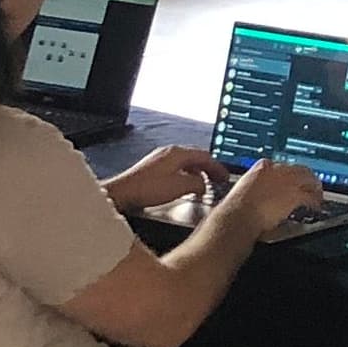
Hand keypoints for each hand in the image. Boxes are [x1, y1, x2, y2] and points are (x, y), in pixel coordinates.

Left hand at [103, 144, 224, 210]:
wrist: (122, 193)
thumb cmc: (146, 188)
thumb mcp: (180, 187)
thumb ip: (198, 184)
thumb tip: (204, 185)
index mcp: (178, 153)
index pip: (205, 156)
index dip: (218, 167)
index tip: (225, 176)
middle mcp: (169, 152)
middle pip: (196, 157)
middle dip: (209, 169)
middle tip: (217, 179)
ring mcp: (160, 159)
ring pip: (185, 163)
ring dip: (197, 174)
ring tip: (203, 186)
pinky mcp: (152, 169)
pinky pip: (176, 169)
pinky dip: (185, 176)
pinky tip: (183, 187)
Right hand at [220, 158, 325, 226]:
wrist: (239, 216)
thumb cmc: (236, 208)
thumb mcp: (242, 189)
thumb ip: (253, 186)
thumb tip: (257, 193)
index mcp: (262, 166)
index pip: (282, 166)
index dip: (290, 174)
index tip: (292, 181)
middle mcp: (277, 170)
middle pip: (299, 169)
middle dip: (306, 177)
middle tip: (311, 185)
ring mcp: (287, 182)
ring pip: (308, 179)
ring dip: (314, 187)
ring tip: (317, 195)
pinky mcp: (294, 195)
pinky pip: (309, 196)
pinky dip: (314, 201)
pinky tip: (315, 206)